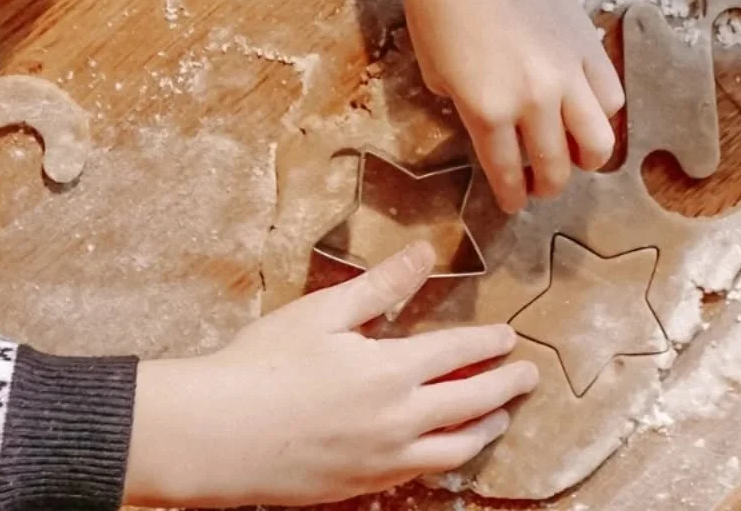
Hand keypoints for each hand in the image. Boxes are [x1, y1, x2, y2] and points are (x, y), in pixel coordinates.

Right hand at [125, 245, 538, 506]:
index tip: (511, 336)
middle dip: (505, 388)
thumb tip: (425, 252)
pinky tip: (441, 451)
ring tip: (497, 419)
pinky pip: (416, 476)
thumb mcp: (325, 311)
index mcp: (391, 371)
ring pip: (451, 451)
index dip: (490, 344)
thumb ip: (382, 284)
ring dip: (482, 431)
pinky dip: (442, 459)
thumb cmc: (263, 365)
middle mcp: (396, 422)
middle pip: (470, 405)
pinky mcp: (356, 489)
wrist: (213, 438)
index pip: (459, 354)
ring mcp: (378, 463)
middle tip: (527, 378)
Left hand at [346, 0, 624, 215]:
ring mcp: (567, 72)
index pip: (507, 172)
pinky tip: (586, 111)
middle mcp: (534, 99)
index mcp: (487, 109)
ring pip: (597, 141)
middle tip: (540, 184)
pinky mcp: (587, 45)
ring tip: (575, 155)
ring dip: (586, 159)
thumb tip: (487, 122)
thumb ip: (463, 107)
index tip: (513, 203)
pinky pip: (610, 97)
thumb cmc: (437, 4)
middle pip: (555, 166)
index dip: (511, 195)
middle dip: (547, 185)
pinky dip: (602, 114)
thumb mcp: (435, 69)